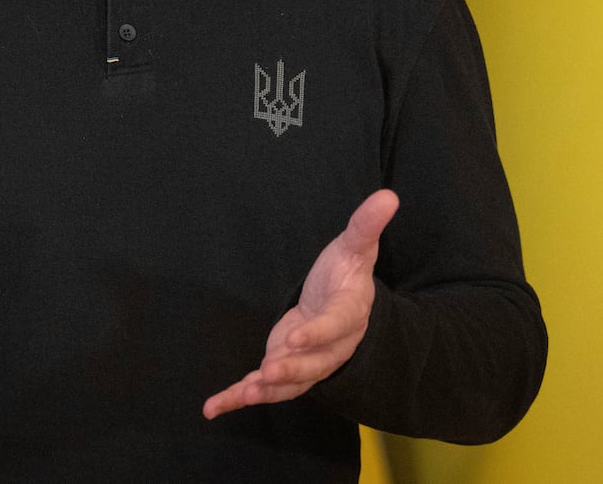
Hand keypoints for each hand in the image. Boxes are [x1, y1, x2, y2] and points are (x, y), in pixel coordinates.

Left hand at [203, 189, 397, 418]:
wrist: (340, 305)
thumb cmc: (345, 275)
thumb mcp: (355, 247)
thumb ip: (366, 225)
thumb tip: (388, 196)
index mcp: (348, 314)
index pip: (334, 326)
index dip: (316, 333)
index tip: (294, 338)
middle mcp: (331, 346)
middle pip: (314, 362)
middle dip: (291, 368)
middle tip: (268, 371)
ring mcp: (308, 362)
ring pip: (291, 382)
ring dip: (267, 389)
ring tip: (244, 393)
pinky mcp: (286, 369)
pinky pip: (265, 389)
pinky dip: (238, 398)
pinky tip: (214, 408)